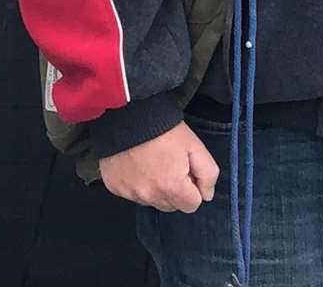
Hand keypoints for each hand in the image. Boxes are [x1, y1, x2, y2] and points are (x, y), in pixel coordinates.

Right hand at [99, 120, 218, 212]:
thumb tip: (207, 194)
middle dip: (176, 189)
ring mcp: (129, 193)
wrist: (128, 116)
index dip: (194, 187)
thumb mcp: (194, 145)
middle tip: (171, 163)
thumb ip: (208, 173)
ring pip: (152, 201)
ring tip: (154, 161)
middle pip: (171, 205)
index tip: (187, 170)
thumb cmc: (163, 128)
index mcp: (171, 187)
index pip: (192, 205)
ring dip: (156, 188)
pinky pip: (132, 194)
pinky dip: (137, 183)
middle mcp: (149, 196)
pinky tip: (138, 164)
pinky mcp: (115, 187)